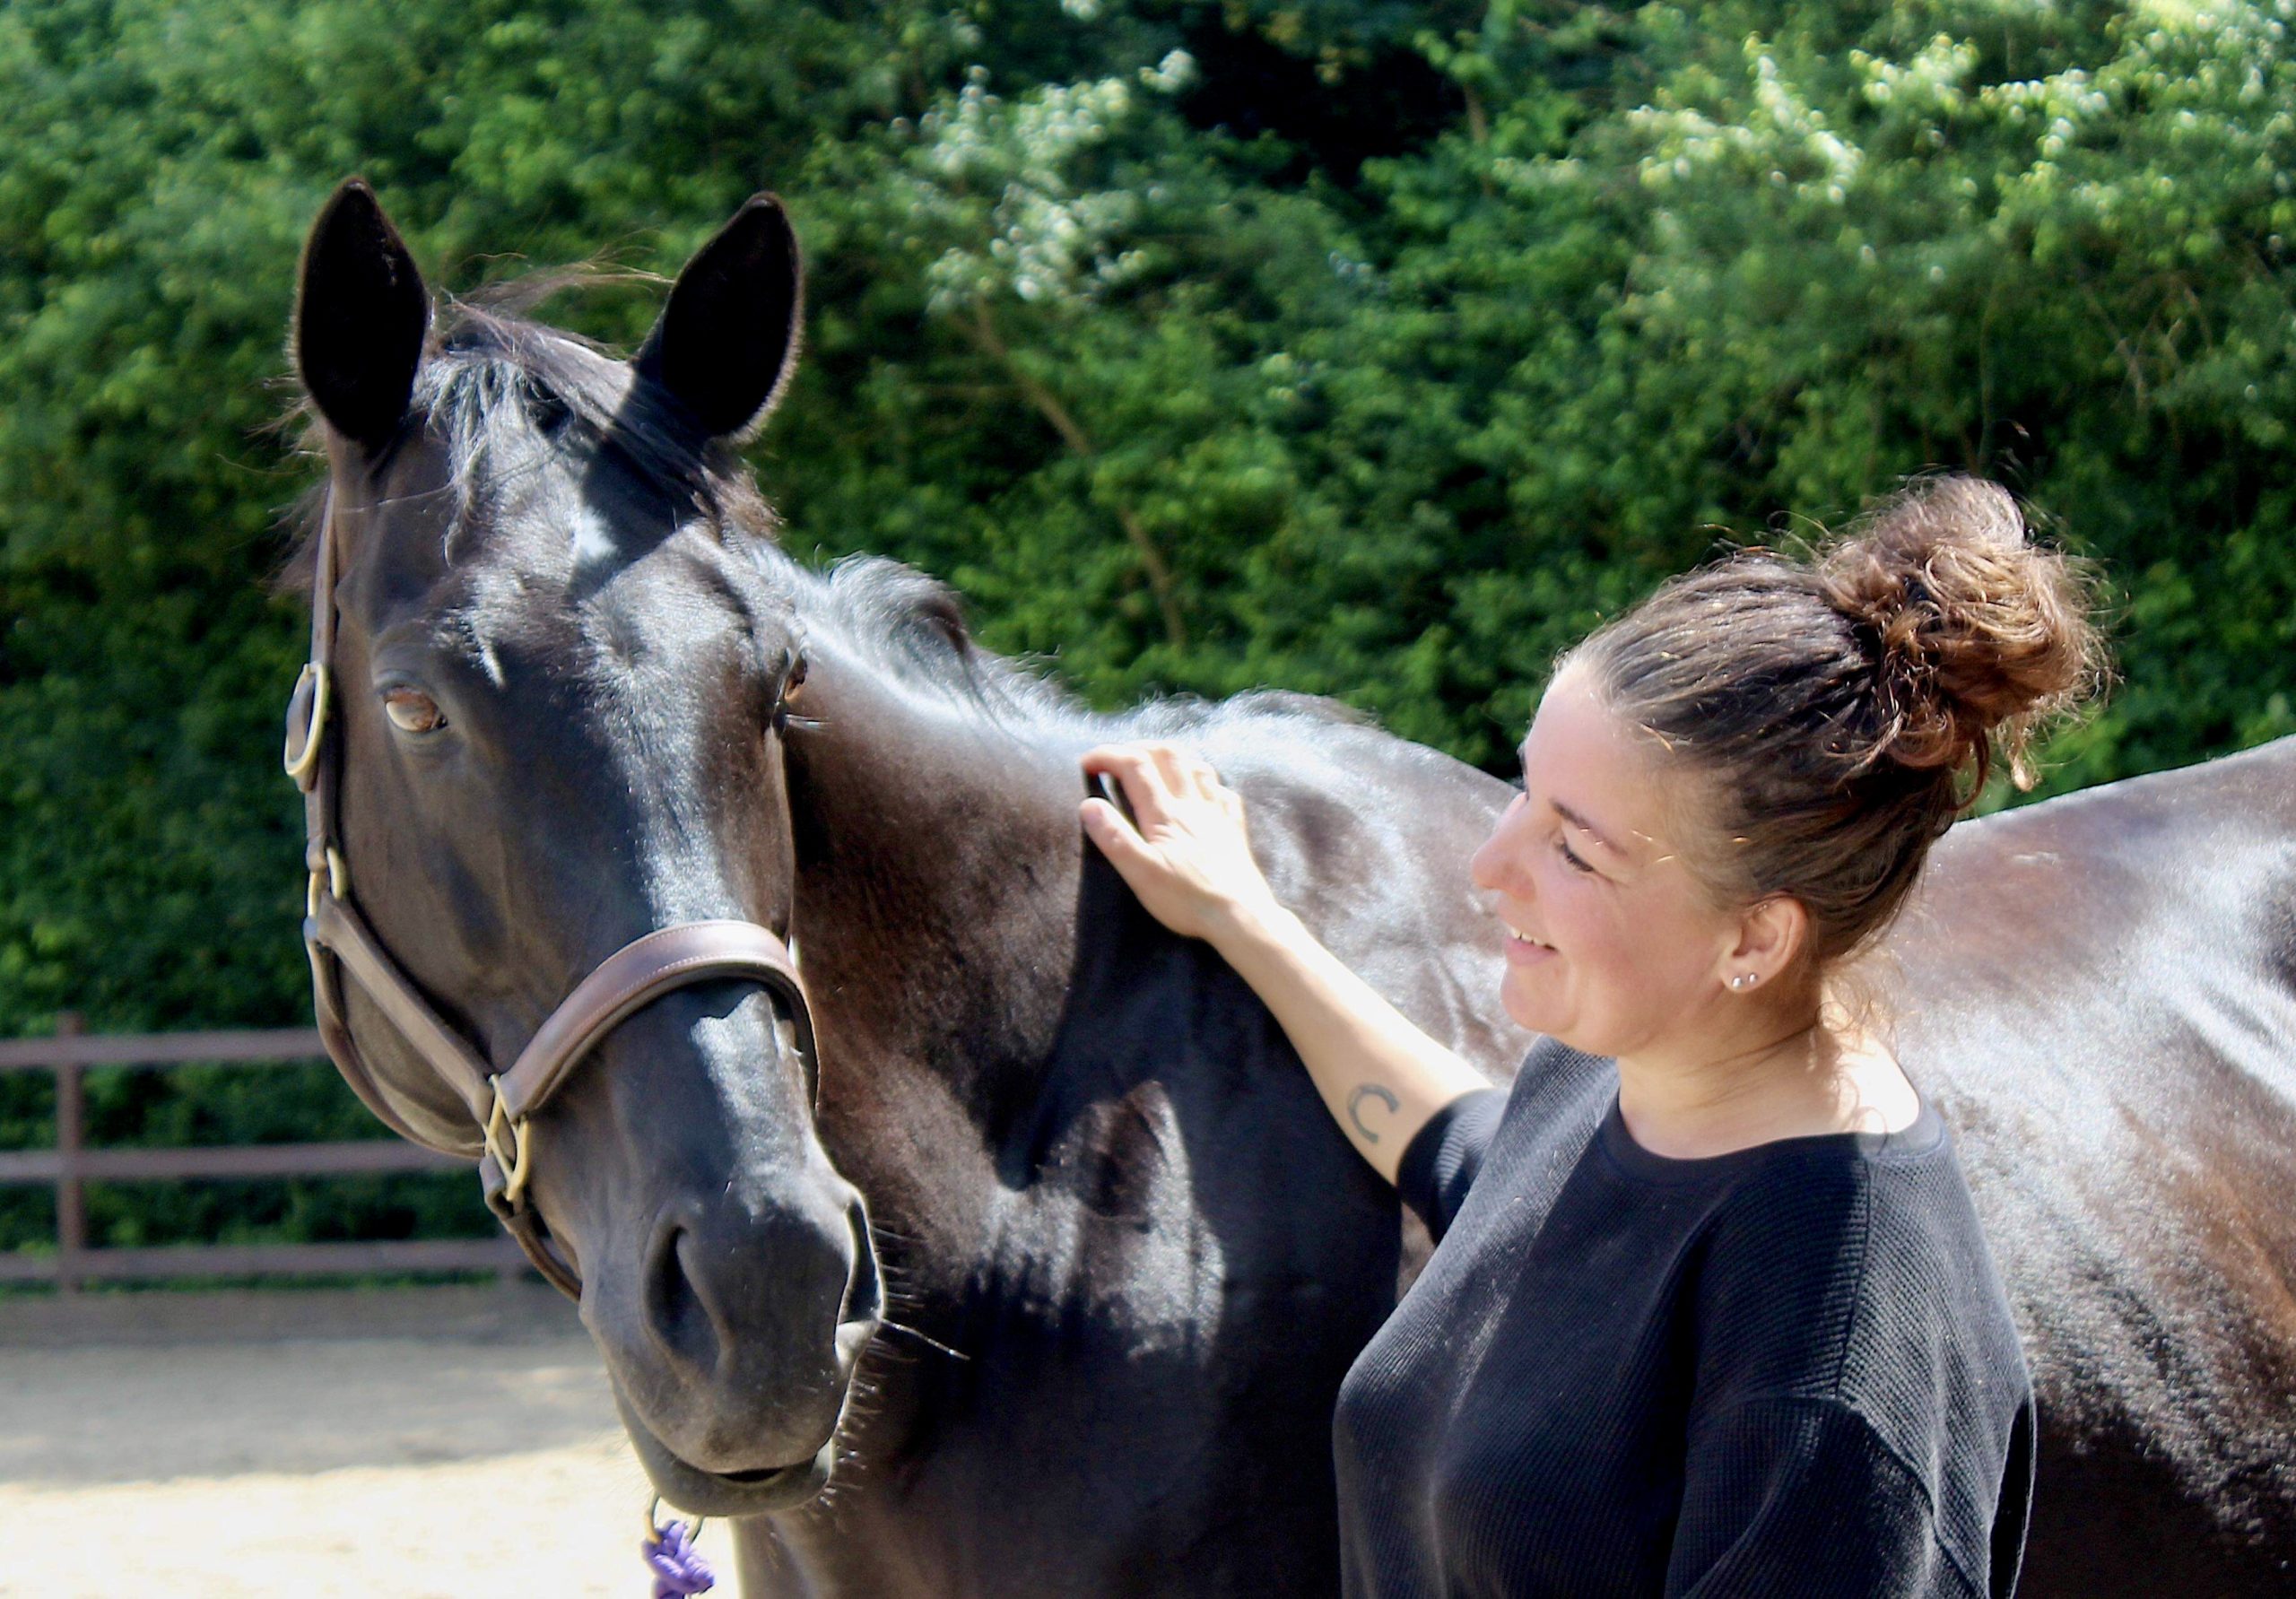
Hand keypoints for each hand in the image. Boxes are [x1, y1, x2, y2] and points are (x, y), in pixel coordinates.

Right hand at [1079, 743, 1283, 943]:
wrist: (1241, 916)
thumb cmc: (1187, 899)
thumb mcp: (1141, 873)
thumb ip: (1114, 837)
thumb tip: (1089, 805)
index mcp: (1165, 814)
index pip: (1134, 766)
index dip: (1107, 756)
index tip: (1086, 763)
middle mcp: (1193, 805)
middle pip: (1168, 754)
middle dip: (1139, 748)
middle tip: (1118, 760)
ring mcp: (1217, 815)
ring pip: (1198, 767)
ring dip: (1174, 759)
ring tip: (1156, 768)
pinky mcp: (1234, 830)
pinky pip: (1224, 793)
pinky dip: (1207, 785)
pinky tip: (1202, 794)